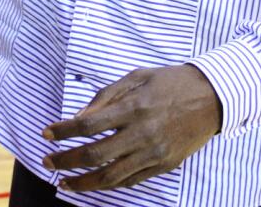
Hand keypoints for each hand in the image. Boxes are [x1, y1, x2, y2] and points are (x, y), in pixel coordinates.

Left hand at [42, 65, 220, 192]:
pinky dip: (109, 184)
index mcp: (134, 107)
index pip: (88, 125)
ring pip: (111, 177)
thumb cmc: (170, 82)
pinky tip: (94, 183)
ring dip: (83, 183)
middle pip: (95, 155)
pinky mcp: (164, 166)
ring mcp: (154, 153)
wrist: (213, 98)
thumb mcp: (137, 76)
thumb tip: (79, 116)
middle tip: (47, 161)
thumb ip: (106, 96)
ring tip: (64, 183)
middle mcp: (143, 133)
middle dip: (66, 160)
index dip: (63, 131)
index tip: (46, 134)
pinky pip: (131, 181)